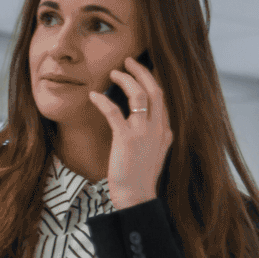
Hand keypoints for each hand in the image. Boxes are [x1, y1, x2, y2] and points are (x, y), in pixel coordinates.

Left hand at [88, 56, 172, 211]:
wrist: (136, 197)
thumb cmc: (141, 178)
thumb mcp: (157, 153)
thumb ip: (160, 137)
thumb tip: (161, 126)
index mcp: (165, 130)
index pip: (161, 97)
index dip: (151, 79)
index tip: (140, 70)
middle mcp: (157, 128)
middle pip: (154, 89)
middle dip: (141, 71)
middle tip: (128, 61)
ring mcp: (143, 133)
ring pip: (138, 95)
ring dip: (125, 80)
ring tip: (113, 73)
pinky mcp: (126, 139)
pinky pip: (114, 112)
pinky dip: (103, 101)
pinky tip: (93, 96)